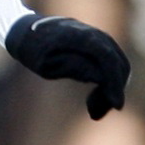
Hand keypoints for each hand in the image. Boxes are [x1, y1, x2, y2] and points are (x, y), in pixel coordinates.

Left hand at [6, 13, 130, 118]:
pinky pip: (111, 64)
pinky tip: (93, 99)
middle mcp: (96, 35)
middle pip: (118, 64)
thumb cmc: (33, 50)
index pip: (108, 59)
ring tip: (93, 110)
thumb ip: (74, 67)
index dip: (114, 82)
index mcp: (82, 37)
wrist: (26, 31)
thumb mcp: (47, 63)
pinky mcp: (99, 45)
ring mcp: (100, 38)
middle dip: (112, 91)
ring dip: (110, 89)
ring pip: (118, 65)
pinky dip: (107, 83)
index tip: (116, 106)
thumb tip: (99, 76)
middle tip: (95, 114)